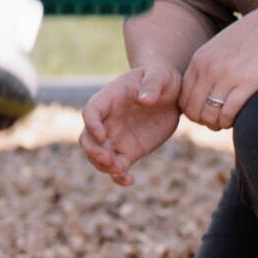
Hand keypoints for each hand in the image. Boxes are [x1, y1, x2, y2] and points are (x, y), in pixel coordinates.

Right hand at [79, 64, 182, 186]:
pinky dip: (119, 177)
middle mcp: (107, 121)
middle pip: (87, 138)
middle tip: (109, 160)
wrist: (170, 94)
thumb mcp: (160, 75)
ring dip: (104, 166)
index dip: (92, 125)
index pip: (91, 112)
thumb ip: (152, 84)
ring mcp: (116, 138)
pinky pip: (117, 168)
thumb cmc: (161, 78)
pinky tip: (130, 181)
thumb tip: (146, 100)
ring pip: (98, 157)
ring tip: (121, 171)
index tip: (103, 135)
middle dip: (93, 151)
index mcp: (108, 99)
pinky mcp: (128, 152)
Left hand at [178, 0, 257, 131]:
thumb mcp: (224, 46)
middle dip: (205, 121)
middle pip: (194, 110)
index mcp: (200, 58)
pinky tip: (239, 119)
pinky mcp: (248, 82)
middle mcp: (209, 67)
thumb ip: (210, 64)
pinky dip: (231, 121)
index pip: (183, 98)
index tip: (208, 114)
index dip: (194, 112)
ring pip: (210, 115)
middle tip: (218, 122)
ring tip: (228, 121)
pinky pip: (229, 113)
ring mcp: (227, 74)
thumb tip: (203, 90)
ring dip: (218, 124)